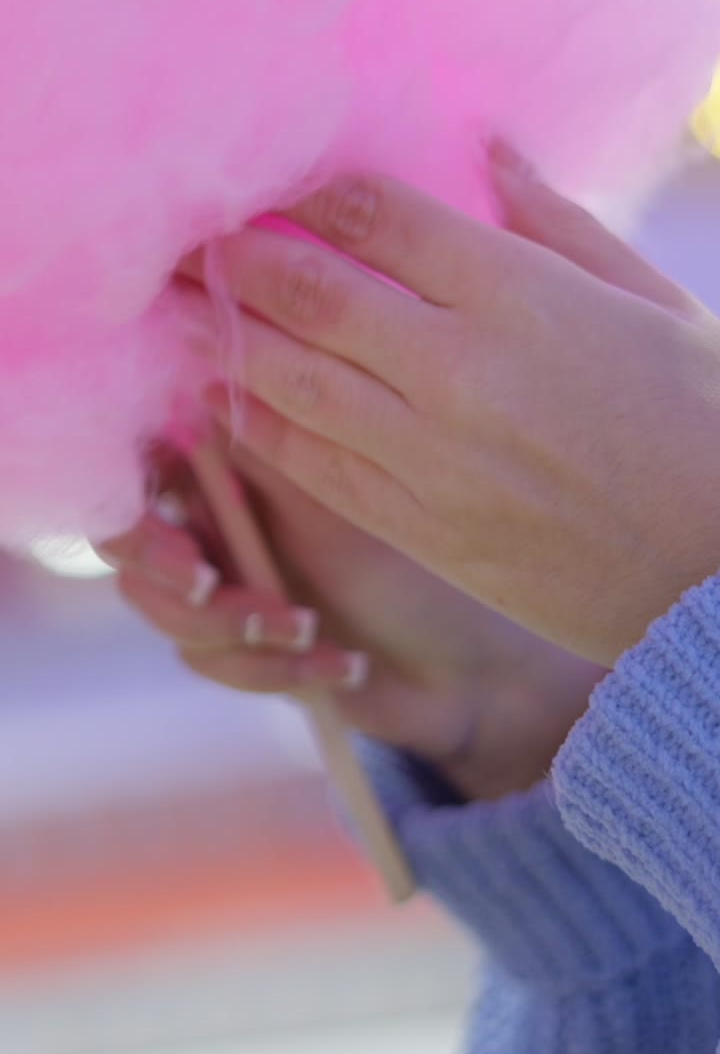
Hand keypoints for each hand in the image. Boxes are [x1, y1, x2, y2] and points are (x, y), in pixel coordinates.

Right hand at [103, 449, 602, 800]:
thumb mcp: (338, 503)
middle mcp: (219, 518)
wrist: (470, 670)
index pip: (146, 466)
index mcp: (236, 464)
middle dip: (165, 566)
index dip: (139, 494)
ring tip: (305, 628)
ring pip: (165, 611)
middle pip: (131, 543)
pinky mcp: (236, 651)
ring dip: (232, 625)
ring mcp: (224, 587)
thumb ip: (262, 448)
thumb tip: (196, 383)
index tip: (173, 519)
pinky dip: (271, 669)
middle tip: (206, 580)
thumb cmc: (417, 567)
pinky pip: (208, 662)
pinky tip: (342, 662)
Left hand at [186, 145, 719, 664]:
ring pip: (292, 381)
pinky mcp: (420, 527)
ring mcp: (431, 456)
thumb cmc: (707, 422)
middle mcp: (460, 370)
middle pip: (313, 292)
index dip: (314, 191)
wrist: (719, 574)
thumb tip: (489, 146)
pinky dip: (258, 427)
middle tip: (187, 234)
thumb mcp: (655, 301)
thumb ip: (560, 221)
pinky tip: (225, 395)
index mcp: (523, 296)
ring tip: (181, 303)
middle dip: (239, 256)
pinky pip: (312, 467)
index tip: (276, 181)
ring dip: (225, 335)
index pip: (381, 217)